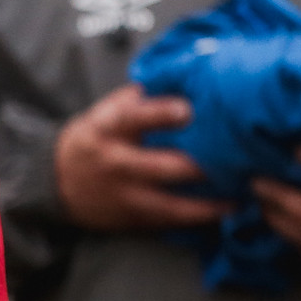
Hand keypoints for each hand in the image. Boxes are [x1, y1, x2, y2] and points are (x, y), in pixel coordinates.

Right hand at [54, 84, 230, 230]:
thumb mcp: (102, 114)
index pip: (132, 119)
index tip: (188, 109)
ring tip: (242, 193)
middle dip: (199, 164)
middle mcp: (115, 164)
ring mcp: (125, 195)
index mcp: (106, 131)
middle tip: (238, 158)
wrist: (58, 183)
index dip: (160, 114)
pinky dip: (202, 217)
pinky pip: (172, 221)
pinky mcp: (134, 218)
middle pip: (162, 166)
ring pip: (172, 204)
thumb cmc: (93, 140)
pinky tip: (228, 209)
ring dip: (209, 202)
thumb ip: (135, 100)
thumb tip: (179, 80)